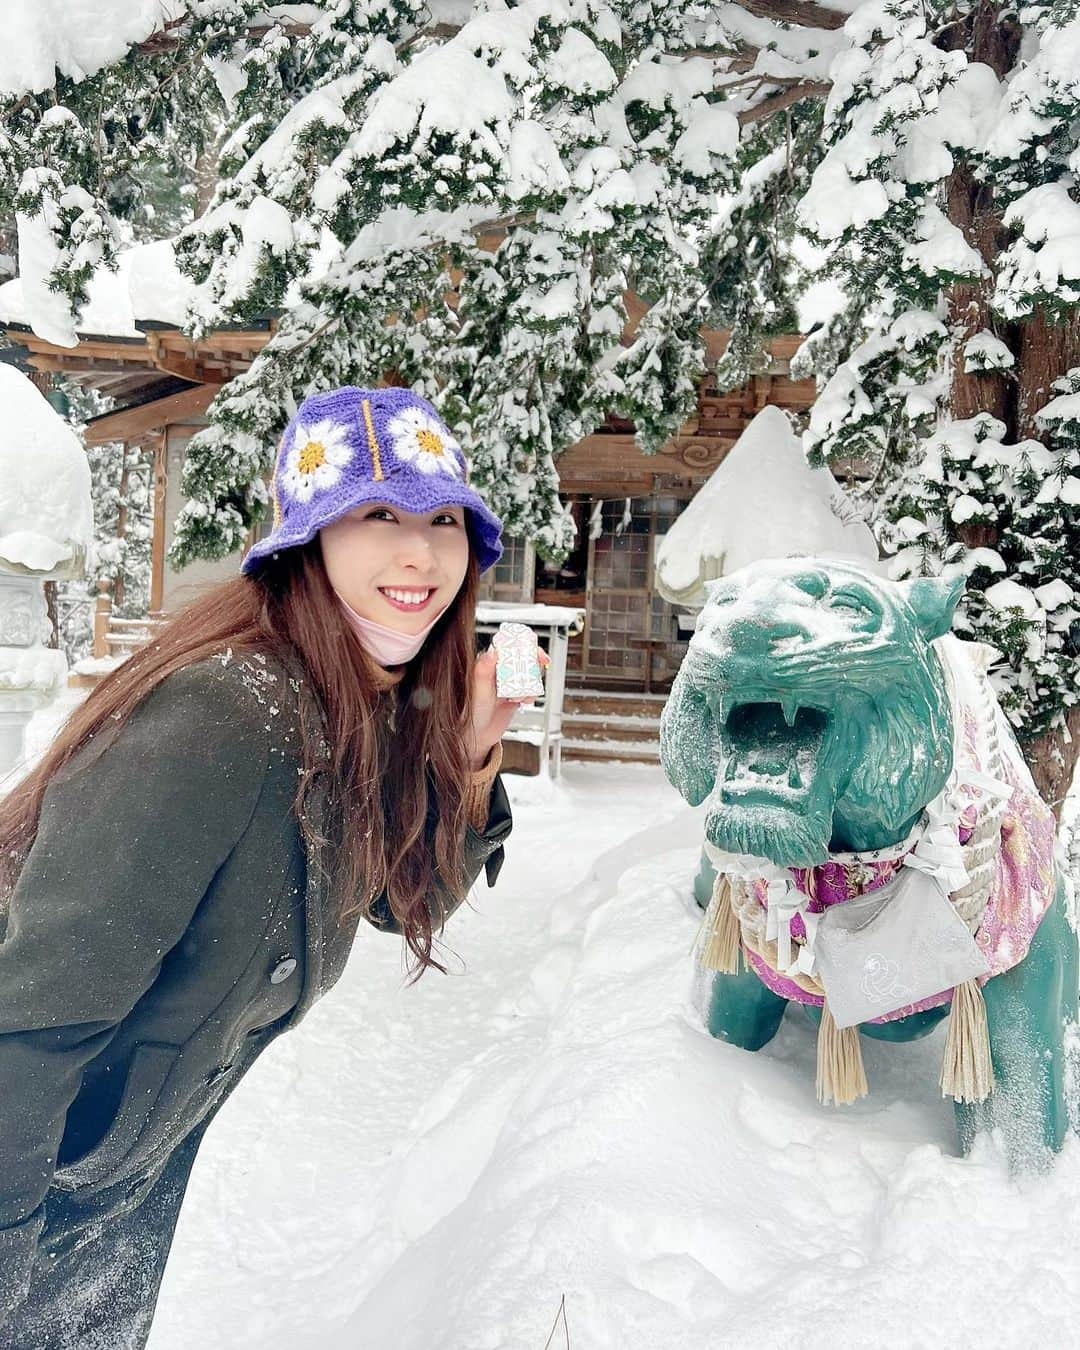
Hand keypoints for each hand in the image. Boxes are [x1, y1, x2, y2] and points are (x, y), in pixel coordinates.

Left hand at [465, 645, 549, 770]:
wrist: (477, 735)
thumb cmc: (471, 712)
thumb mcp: (478, 691)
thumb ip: (483, 671)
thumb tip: (492, 651)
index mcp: (487, 664)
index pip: (507, 646)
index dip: (522, 643)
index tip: (532, 647)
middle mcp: (498, 671)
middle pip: (522, 656)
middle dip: (534, 659)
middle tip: (541, 663)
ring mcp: (508, 682)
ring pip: (529, 672)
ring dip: (533, 681)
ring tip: (522, 695)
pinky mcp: (516, 693)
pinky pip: (530, 687)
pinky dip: (532, 693)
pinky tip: (523, 701)